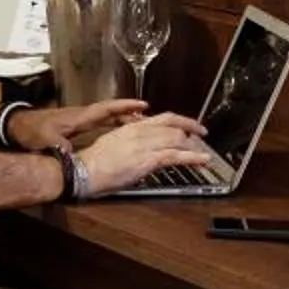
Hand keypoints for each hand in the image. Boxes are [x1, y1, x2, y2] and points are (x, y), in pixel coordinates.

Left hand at [8, 97, 145, 151]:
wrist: (17, 126)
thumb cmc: (32, 131)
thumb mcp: (45, 140)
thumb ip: (58, 146)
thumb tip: (69, 153)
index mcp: (79, 117)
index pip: (106, 109)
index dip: (124, 107)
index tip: (142, 105)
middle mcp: (81, 115)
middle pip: (110, 111)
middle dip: (129, 112)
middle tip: (149, 116)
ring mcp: (78, 119)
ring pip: (106, 117)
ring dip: (122, 119)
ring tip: (140, 125)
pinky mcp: (74, 125)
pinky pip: (99, 123)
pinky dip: (111, 125)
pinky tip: (118, 133)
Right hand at [68, 112, 214, 194]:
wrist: (84, 170)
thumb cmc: (94, 162)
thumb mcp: (114, 142)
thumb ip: (131, 141)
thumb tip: (143, 146)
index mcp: (132, 126)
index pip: (163, 118)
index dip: (181, 121)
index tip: (190, 125)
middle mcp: (140, 132)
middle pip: (174, 126)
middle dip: (192, 130)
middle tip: (202, 136)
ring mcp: (145, 145)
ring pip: (177, 140)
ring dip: (194, 146)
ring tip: (204, 152)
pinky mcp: (147, 160)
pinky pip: (175, 156)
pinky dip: (192, 158)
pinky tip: (202, 160)